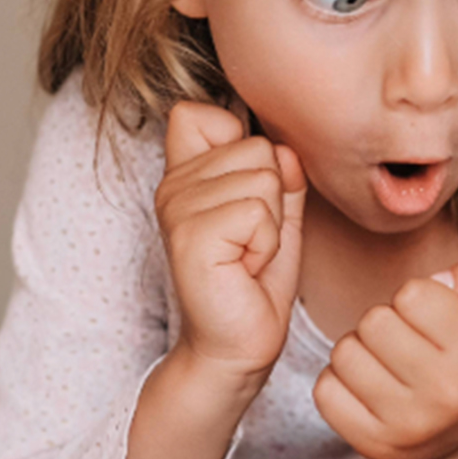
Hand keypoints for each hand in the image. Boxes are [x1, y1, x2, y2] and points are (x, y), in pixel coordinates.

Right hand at [154, 101, 305, 381]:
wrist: (239, 345)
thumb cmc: (255, 281)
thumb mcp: (276, 216)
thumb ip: (281, 175)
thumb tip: (284, 149)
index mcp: (186, 174)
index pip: (197, 114)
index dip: (240, 144)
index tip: (245, 198)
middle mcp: (173, 186)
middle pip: (256, 147)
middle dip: (272, 198)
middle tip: (250, 242)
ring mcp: (176, 209)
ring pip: (263, 178)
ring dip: (271, 225)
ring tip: (247, 256)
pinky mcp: (190, 238)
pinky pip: (257, 212)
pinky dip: (267, 244)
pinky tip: (244, 268)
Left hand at [313, 254, 457, 458]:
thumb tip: (441, 280)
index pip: (412, 294)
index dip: (418, 296)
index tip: (431, 317)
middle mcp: (445, 395)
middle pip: (374, 322)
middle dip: (387, 320)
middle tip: (407, 338)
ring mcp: (407, 425)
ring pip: (345, 353)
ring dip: (361, 349)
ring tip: (389, 361)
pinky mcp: (373, 444)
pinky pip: (325, 391)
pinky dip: (340, 380)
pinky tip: (369, 384)